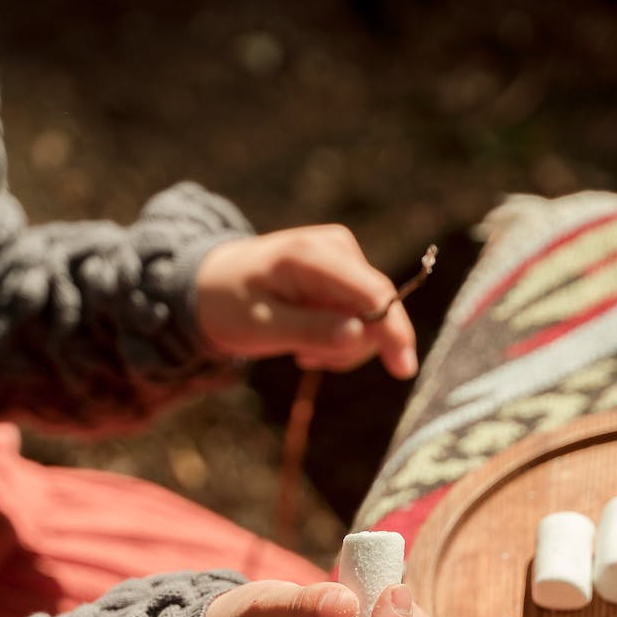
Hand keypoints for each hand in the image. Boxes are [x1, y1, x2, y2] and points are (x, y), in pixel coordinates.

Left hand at [194, 226, 419, 378]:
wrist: (212, 284)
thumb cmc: (229, 304)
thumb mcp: (262, 326)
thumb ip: (311, 330)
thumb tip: (361, 336)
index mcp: (312, 255)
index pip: (373, 292)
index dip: (394, 330)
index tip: (405, 368)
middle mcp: (337, 248)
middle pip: (377, 310)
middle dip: (349, 347)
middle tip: (306, 359)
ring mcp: (345, 258)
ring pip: (372, 319)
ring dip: (341, 346)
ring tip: (302, 348)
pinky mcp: (346, 274)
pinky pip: (363, 317)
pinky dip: (340, 338)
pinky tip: (308, 338)